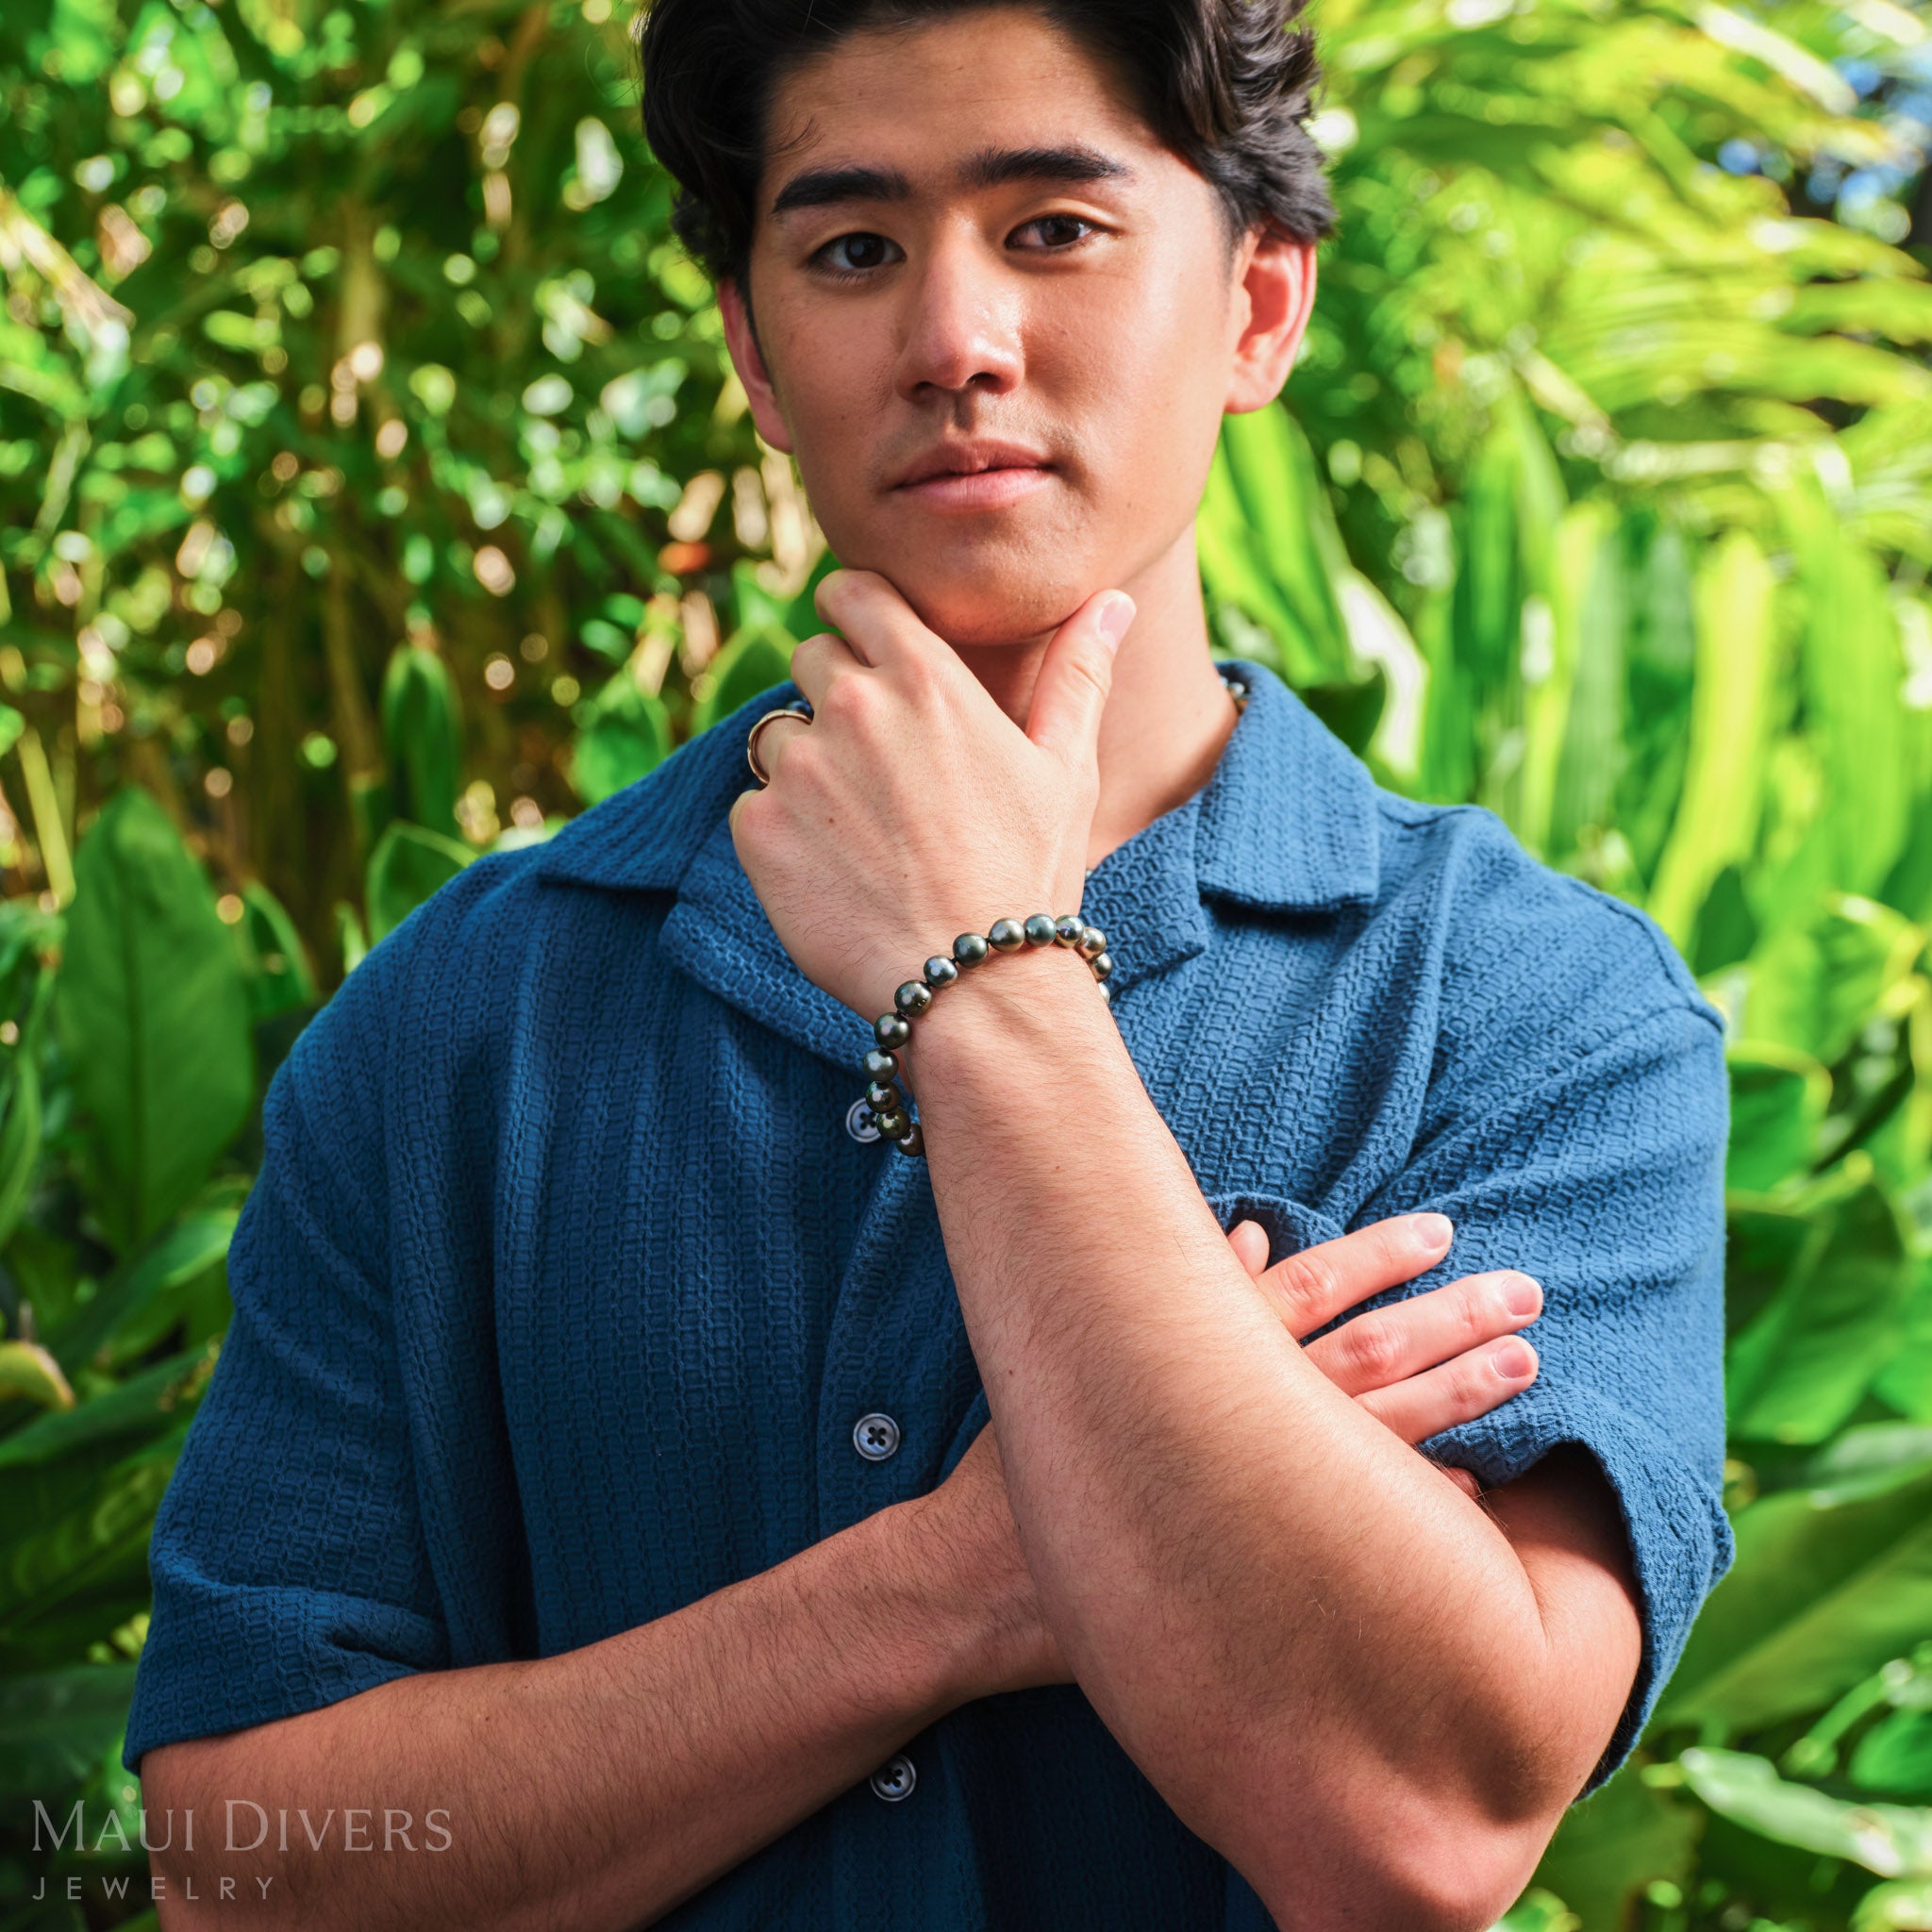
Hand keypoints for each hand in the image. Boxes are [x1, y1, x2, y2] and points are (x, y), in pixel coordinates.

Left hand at [726, 569, 1131, 1021]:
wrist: (976, 984)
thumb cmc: (1030, 876)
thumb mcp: (1067, 769)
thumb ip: (1077, 675)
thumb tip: (1113, 601)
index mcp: (924, 677)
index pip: (853, 593)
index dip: (853, 613)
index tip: (862, 643)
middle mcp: (852, 707)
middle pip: (810, 659)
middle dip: (836, 695)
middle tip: (880, 768)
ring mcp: (798, 768)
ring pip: (777, 735)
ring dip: (806, 767)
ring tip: (863, 829)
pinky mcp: (758, 830)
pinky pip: (752, 806)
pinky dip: (783, 833)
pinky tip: (837, 873)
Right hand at [911, 1215, 1540, 1696]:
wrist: (976, 1588)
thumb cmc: (1030, 1462)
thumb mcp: (1086, 1352)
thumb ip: (1181, 1293)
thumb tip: (1251, 1226)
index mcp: (1192, 1359)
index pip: (1308, 1290)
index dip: (1379, 1258)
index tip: (1442, 1232)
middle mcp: (1232, 1425)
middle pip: (1370, 1356)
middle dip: (1453, 1321)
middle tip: (1527, 1293)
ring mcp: (1251, 1502)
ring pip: (1385, 1437)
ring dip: (1461, 1397)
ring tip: (1528, 1369)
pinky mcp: (1259, 1571)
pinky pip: (1369, 1539)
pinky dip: (1427, 1508)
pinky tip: (1486, 1488)